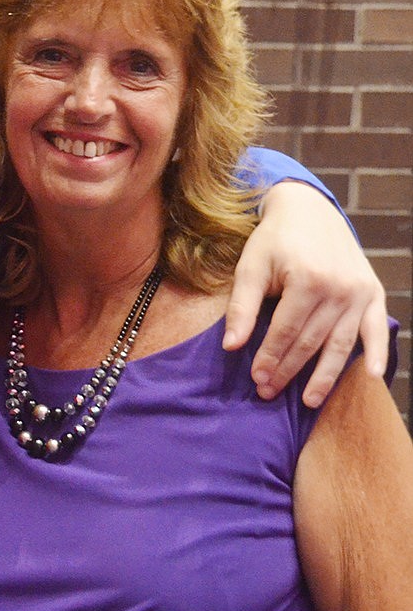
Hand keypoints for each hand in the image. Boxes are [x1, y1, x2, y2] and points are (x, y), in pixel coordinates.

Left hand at [223, 181, 387, 406]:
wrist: (309, 210)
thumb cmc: (274, 240)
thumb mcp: (250, 266)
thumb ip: (242, 307)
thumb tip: (230, 346)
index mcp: (307, 280)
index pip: (285, 331)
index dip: (269, 357)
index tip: (256, 379)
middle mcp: (339, 289)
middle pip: (311, 342)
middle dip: (289, 370)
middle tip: (269, 392)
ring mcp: (360, 292)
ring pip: (341, 343)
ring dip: (325, 375)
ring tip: (308, 400)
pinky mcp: (374, 292)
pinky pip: (376, 329)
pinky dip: (378, 353)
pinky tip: (372, 377)